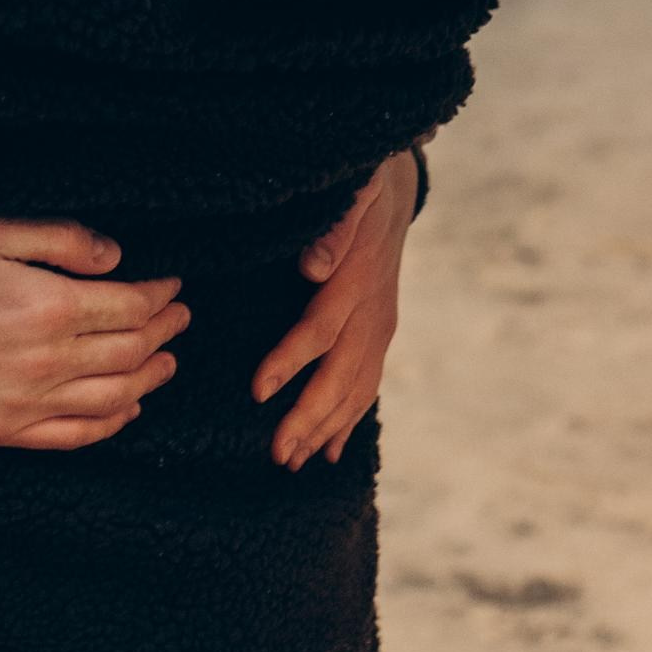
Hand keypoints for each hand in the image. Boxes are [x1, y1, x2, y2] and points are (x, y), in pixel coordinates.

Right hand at [0, 218, 188, 451]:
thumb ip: (60, 241)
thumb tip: (115, 257)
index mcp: (47, 308)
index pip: (128, 307)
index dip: (158, 296)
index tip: (172, 286)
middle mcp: (45, 363)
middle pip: (127, 353)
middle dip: (162, 333)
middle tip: (178, 318)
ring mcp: (24, 405)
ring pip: (111, 399)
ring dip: (148, 378)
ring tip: (166, 362)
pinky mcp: (1, 432)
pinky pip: (73, 436)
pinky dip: (109, 424)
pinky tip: (126, 409)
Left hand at [251, 149, 420, 470]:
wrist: (394, 189)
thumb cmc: (360, 189)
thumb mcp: (351, 194)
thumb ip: (334, 228)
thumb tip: (312, 266)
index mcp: (357, 280)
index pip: (321, 329)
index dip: (290, 361)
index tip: (256, 392)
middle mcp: (373, 312)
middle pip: (342, 374)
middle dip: (309, 417)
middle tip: (277, 454)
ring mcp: (380, 327)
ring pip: (357, 388)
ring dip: (326, 428)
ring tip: (292, 462)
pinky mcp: (380, 334)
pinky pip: (368, 384)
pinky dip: (349, 420)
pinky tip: (328, 452)